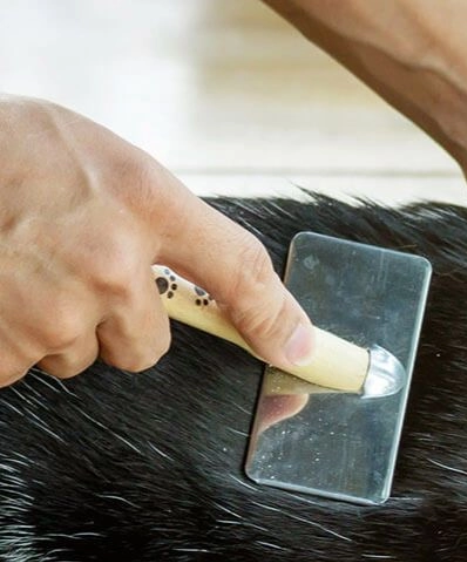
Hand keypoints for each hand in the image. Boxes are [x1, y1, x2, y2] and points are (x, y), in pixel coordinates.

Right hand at [0, 95, 313, 385]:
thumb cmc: (11, 150)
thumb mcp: (104, 161)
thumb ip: (158, 219)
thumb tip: (205, 280)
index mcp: (145, 201)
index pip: (238, 271)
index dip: (275, 319)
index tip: (298, 350)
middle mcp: (111, 262)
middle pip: (149, 346)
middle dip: (120, 325)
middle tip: (76, 278)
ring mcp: (56, 309)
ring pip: (82, 357)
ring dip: (59, 329)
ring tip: (22, 271)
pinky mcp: (4, 347)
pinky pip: (25, 367)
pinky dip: (8, 342)